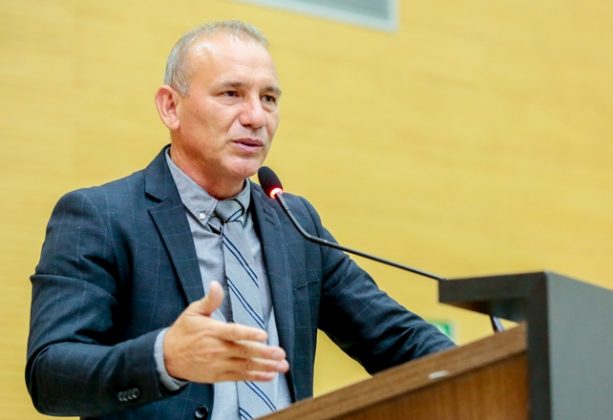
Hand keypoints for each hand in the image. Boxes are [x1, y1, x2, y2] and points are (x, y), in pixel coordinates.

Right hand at [163, 281, 288, 382]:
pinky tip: (269, 375)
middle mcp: (217, 349)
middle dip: (264, 353)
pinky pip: (240, 377)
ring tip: (281, 366)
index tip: (264, 335)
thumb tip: (215, 284)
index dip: (249, 334)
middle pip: (243, 351)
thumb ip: (209, 300)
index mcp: (212, 332)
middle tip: (280, 354)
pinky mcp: (219, 375)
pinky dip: (255, 377)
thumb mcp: (193, 312)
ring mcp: (218, 364)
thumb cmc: (183, 331)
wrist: (167, 357)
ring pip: (245, 366)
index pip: (233, 333)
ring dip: (265, 367)